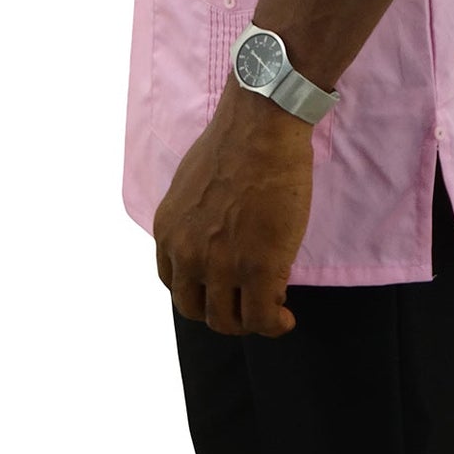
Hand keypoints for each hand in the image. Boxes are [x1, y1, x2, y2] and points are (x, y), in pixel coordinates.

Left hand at [153, 77, 313, 337]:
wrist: (262, 128)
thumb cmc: (235, 143)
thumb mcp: (191, 184)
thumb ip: (193, 218)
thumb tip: (209, 233)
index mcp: (168, 232)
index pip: (174, 285)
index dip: (201, 292)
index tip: (222, 288)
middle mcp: (186, 255)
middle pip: (196, 310)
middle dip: (222, 312)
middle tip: (247, 302)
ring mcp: (220, 266)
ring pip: (228, 321)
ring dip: (249, 321)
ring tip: (271, 309)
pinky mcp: (258, 270)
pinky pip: (261, 318)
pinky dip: (274, 325)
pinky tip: (285, 316)